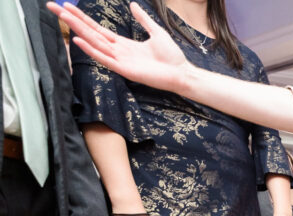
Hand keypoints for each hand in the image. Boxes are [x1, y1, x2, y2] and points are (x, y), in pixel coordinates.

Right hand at [49, 2, 192, 93]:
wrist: (181, 73)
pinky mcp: (123, 70)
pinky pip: (104, 58)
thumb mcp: (156, 32)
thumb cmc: (171, 57)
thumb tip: (133, 4)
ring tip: (63, 17)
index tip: (67, 7)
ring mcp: (119, 61)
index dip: (81, 18)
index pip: (97, 29)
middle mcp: (117, 52)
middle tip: (53, 7)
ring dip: (77, 30)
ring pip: (93, 42)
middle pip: (89, 33)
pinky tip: (78, 40)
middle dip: (71, 20)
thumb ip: (143, 19)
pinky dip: (91, 49)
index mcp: (122, 44)